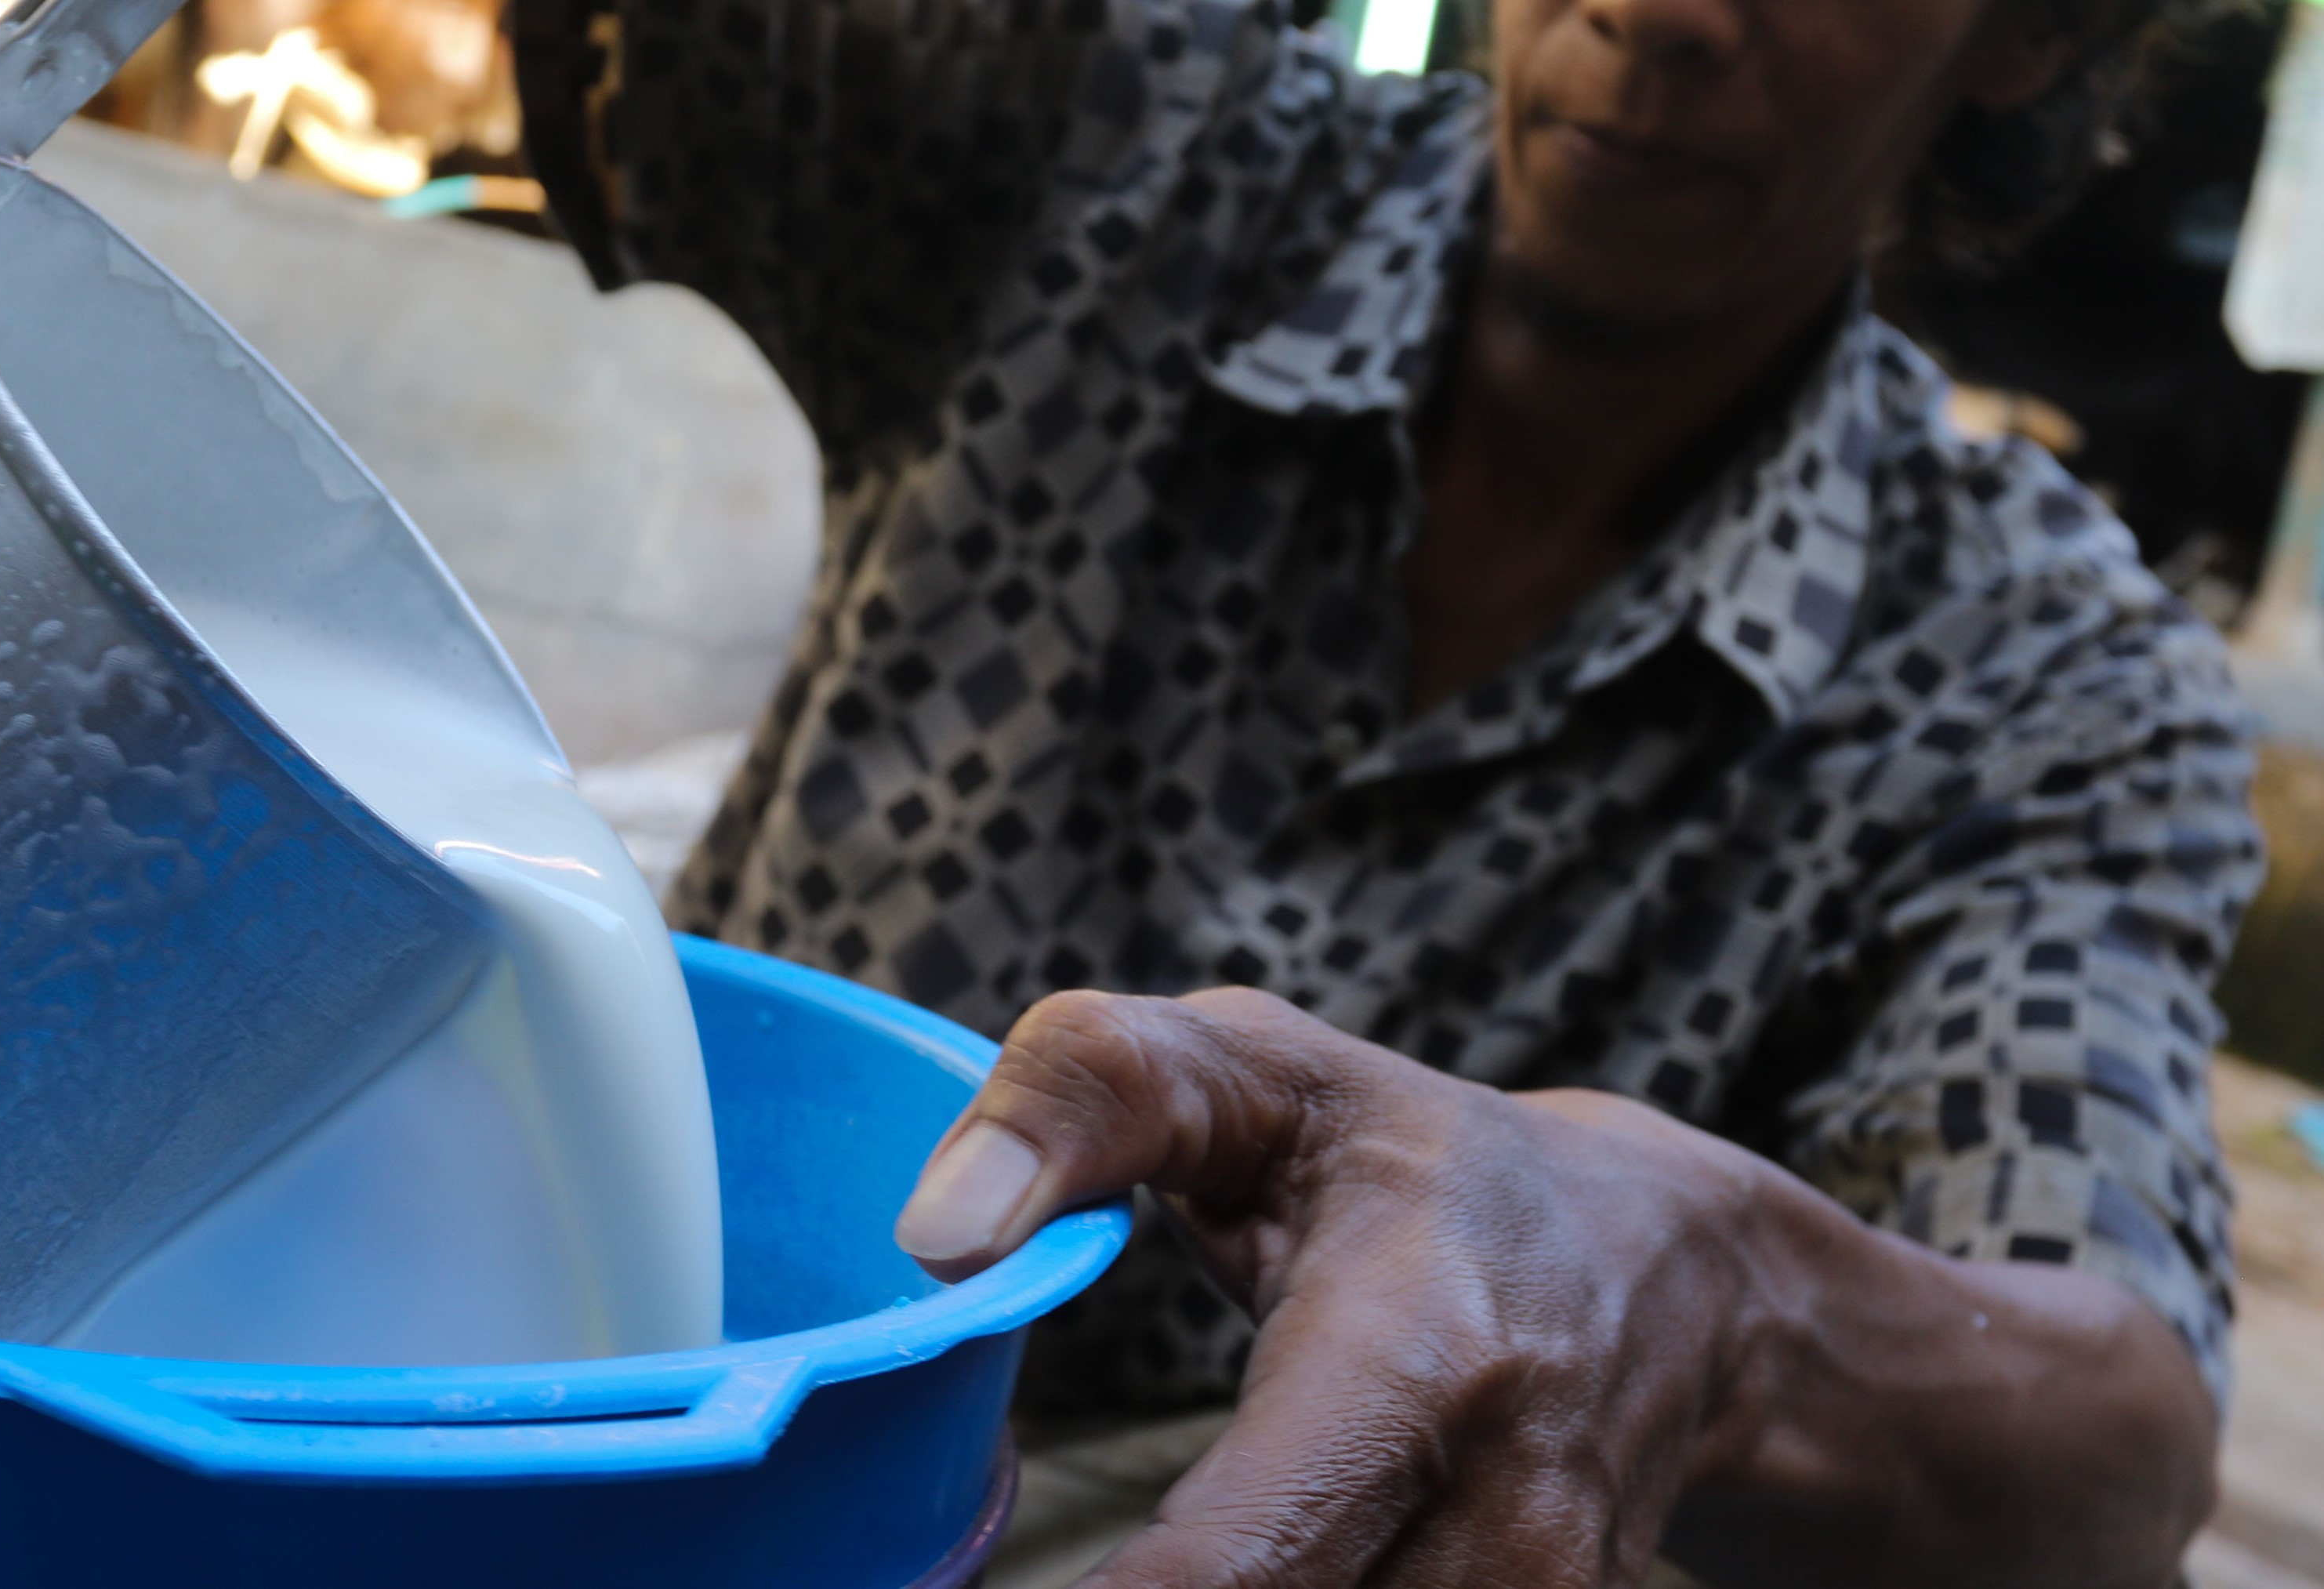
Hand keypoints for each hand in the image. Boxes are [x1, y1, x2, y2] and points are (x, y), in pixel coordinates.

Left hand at [895, 989, 2215, 1588]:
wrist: (1670, 1273)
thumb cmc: (1410, 1160)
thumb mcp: (1251, 1067)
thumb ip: (1083, 1099)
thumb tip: (936, 1238)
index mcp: (1415, 1363)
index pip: (1234, 1568)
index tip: (955, 1576)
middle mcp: (1500, 1524)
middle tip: (1014, 1550)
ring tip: (1109, 1547)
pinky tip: (1213, 1559)